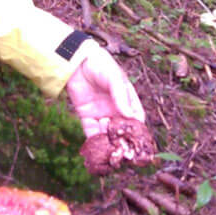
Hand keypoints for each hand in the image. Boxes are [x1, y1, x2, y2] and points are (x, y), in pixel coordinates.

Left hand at [67, 40, 154, 174]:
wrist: (76, 61)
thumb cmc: (100, 65)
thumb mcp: (114, 78)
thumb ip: (121, 96)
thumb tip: (130, 117)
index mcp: (127, 99)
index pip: (136, 118)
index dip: (138, 130)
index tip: (139, 142)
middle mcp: (115, 109)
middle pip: (122, 129)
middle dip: (123, 141)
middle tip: (125, 153)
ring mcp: (101, 113)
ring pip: (107, 133)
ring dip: (108, 143)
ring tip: (110, 154)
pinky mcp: (86, 116)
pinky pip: (91, 131)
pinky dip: (93, 140)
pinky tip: (96, 149)